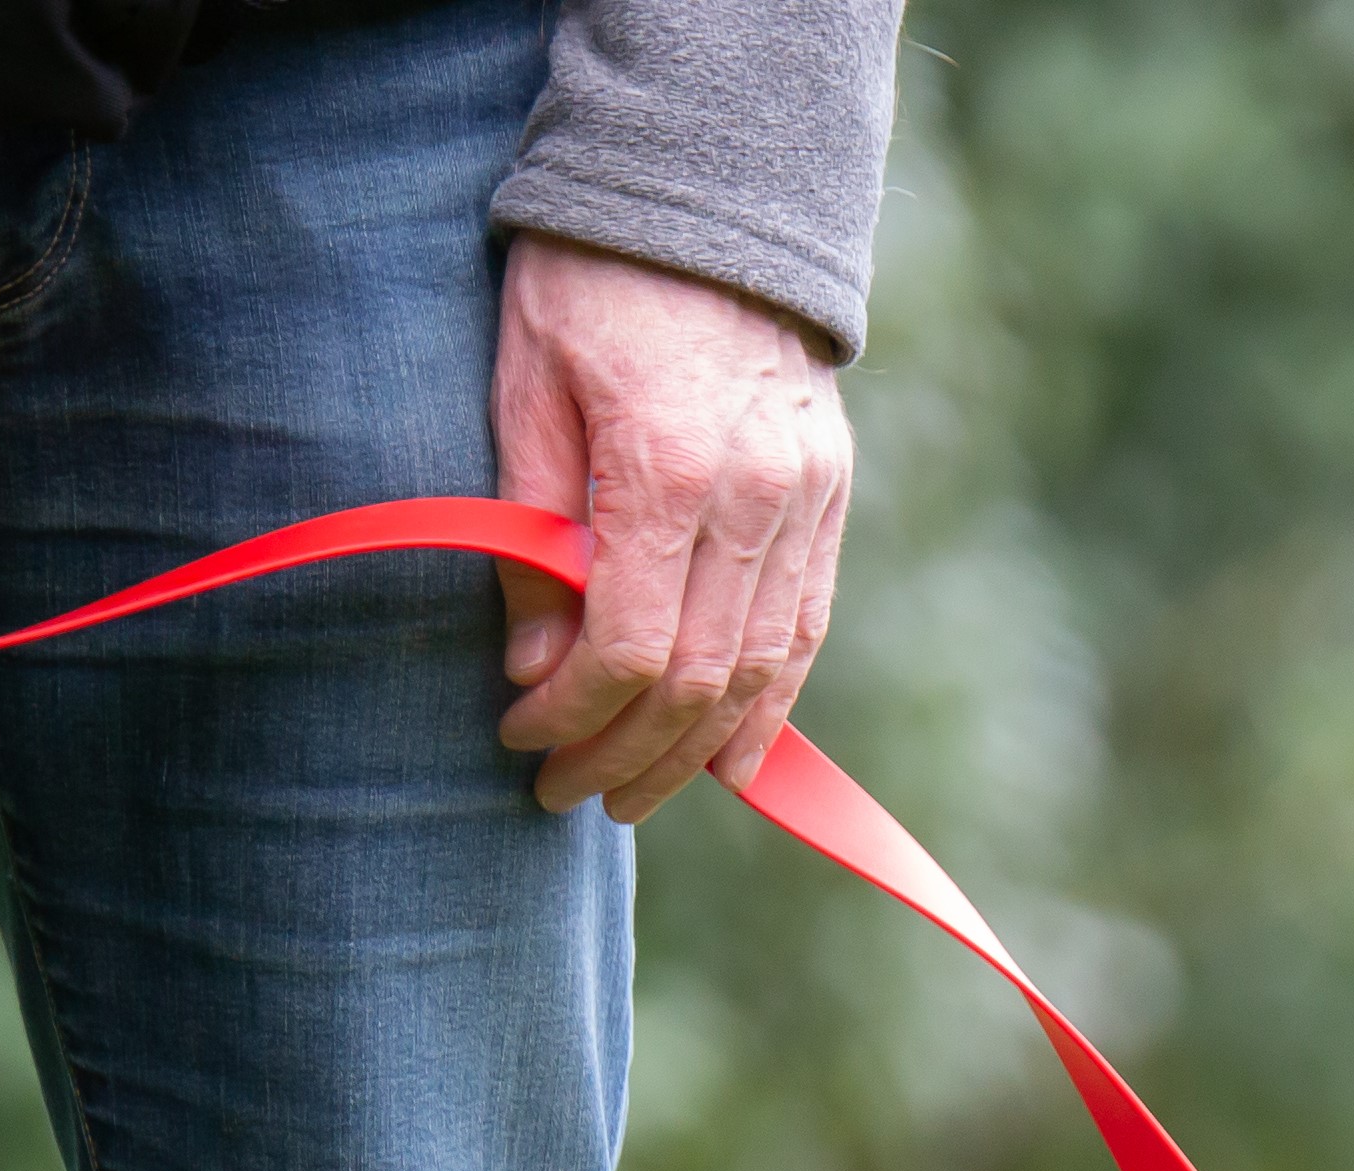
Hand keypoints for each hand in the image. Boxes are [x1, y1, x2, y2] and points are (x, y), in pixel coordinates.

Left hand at [491, 236, 853, 820]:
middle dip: (629, 753)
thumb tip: (535, 665)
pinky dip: (769, 707)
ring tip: (637, 793)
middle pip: (701, 679)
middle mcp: (755, 496)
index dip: (575, 711)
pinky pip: (804, 631)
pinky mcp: (830, 500)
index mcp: (669, 467)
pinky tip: (730, 761)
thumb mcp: (526, 388)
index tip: (522, 734)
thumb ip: (533, 531)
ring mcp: (806, 501)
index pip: (633, 644)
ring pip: (762, 671)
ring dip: (698, 752)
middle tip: (568, 793)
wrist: (708, 194)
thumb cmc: (591, 283)